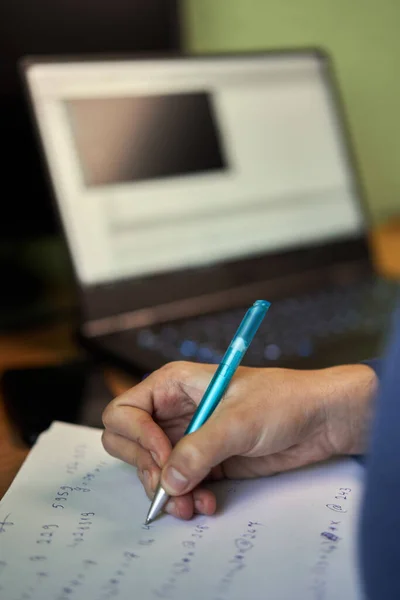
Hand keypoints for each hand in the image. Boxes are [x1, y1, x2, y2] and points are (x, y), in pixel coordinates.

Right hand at [102, 361, 376, 519]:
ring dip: (167, 491)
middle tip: (170, 486)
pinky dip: (186, 498)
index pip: (124, 412)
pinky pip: (179, 485)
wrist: (321, 421)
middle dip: (146, 469)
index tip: (165, 457)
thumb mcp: (239, 420)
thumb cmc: (283, 401)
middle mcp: (174, 411)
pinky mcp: (205, 461)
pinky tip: (207, 503)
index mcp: (173, 385)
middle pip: (130, 444)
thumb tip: (168, 482)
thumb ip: (199, 450)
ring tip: (192, 505)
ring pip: (153, 470)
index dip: (137, 438)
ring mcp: (188, 438)